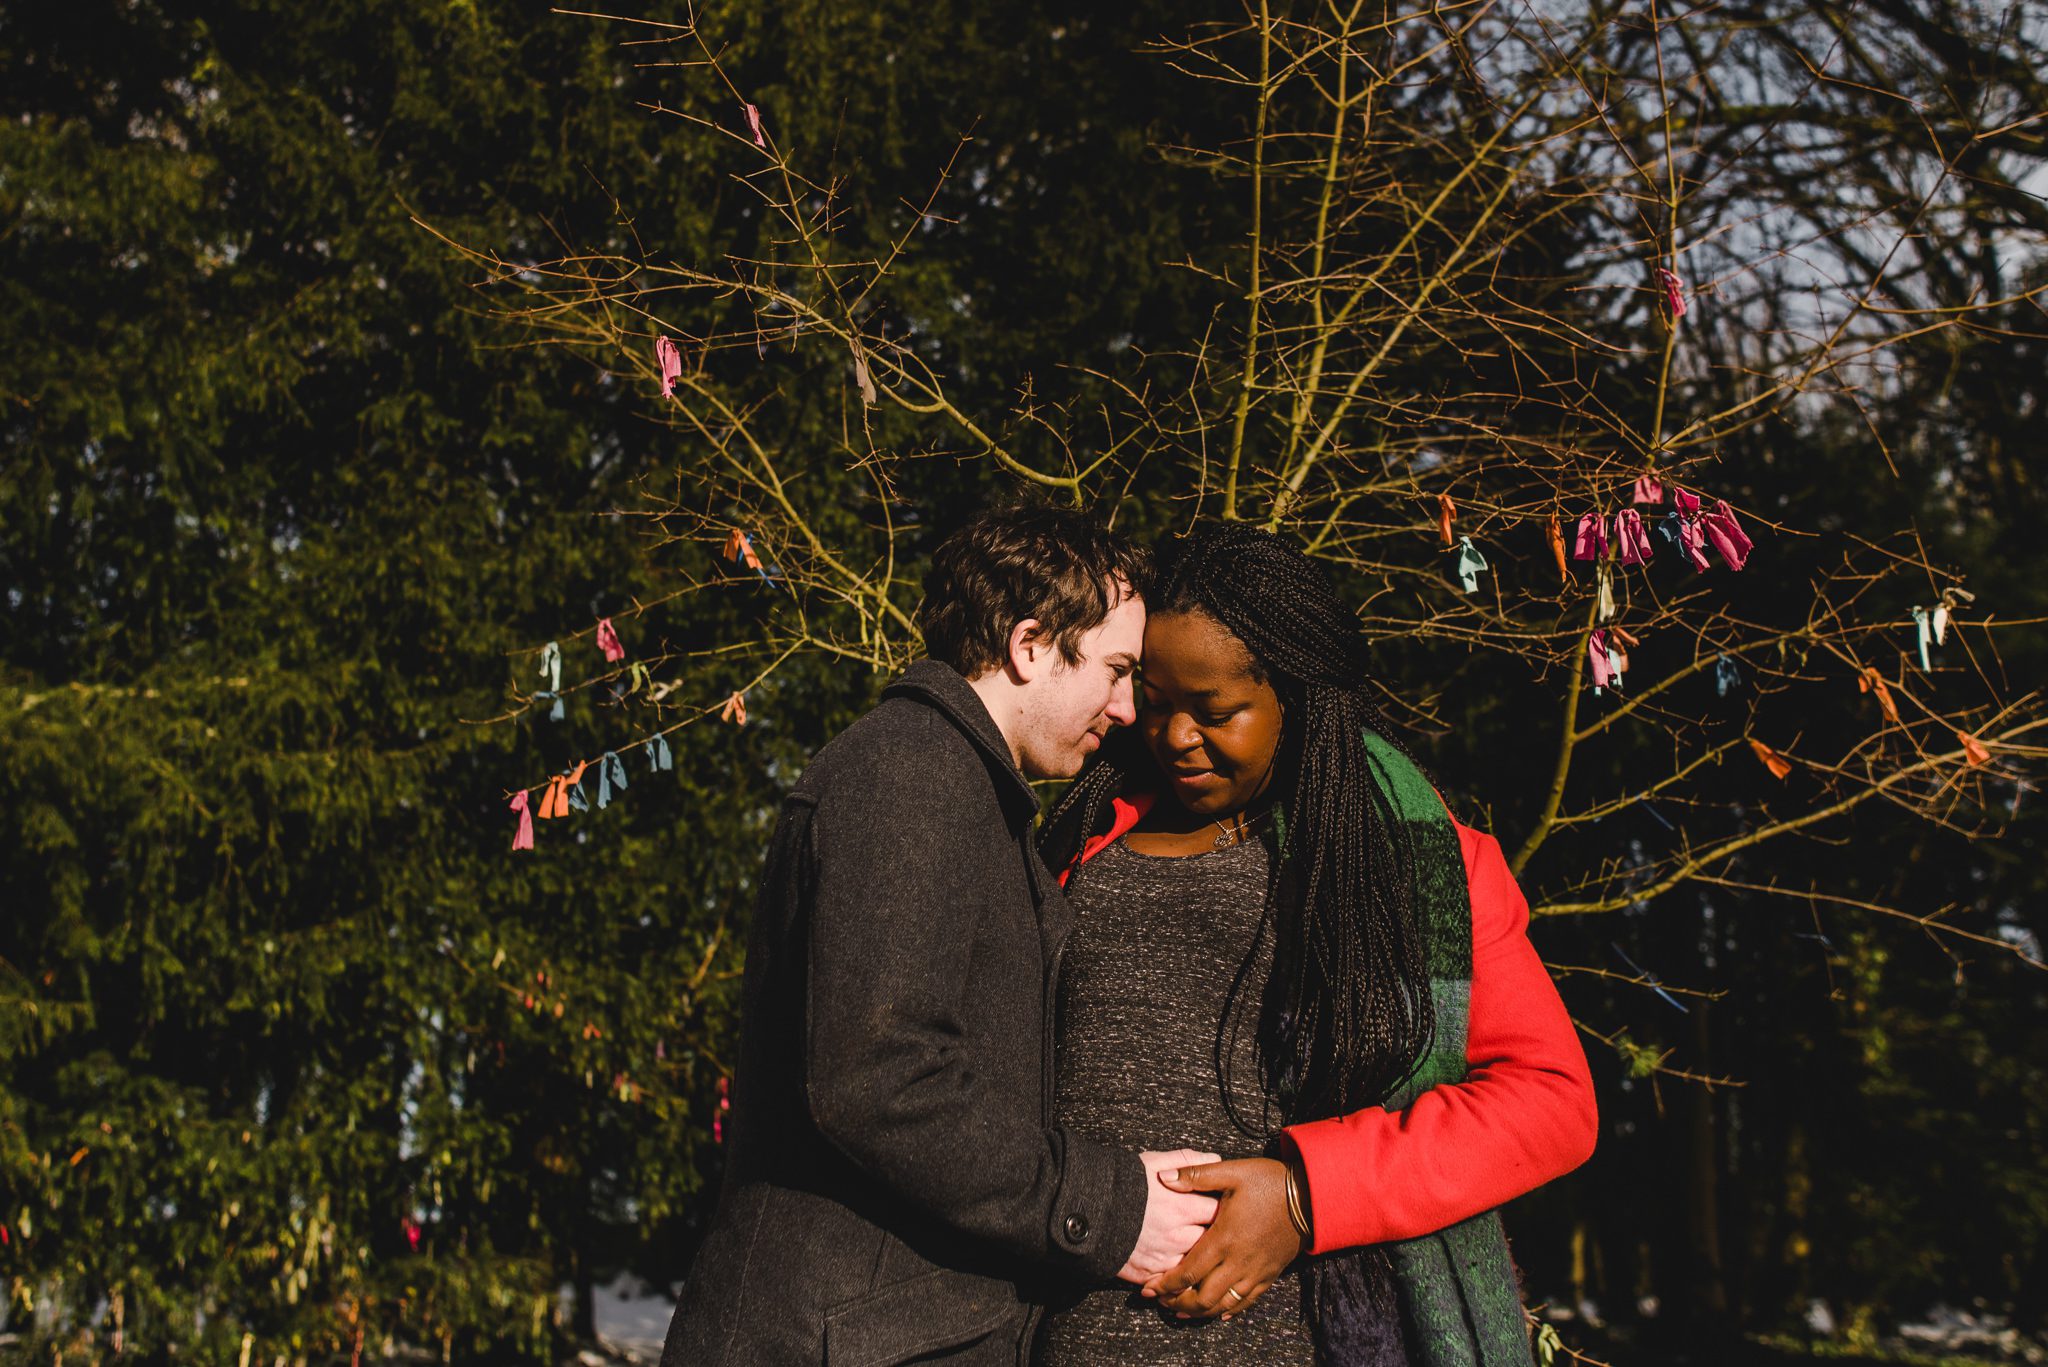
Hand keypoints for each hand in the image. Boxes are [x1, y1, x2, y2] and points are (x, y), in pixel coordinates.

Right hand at [1115, 1149, 1220, 1283]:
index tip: (1227, 1207)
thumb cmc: (1120, 1182)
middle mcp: (1177, 1237)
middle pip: (1213, 1243)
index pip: (1221, 1212)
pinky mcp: (1149, 1275)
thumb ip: (1188, 1161)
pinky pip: (1175, 1281)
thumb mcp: (1154, 1162)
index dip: (1226, 1210)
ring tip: (1200, 1249)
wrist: (1085, 1209)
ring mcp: (1164, 1259)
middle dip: (1217, 1237)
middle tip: (1217, 1230)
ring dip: (1200, 1258)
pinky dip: (1181, 1275)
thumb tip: (1216, 1160)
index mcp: (1182, 1207)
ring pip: (1197, 1265)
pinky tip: (1180, 1267)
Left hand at [1145, 1157, 1304, 1319]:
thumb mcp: (1232, 1171)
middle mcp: (1239, 1261)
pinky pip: (1246, 1302)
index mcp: (1225, 1238)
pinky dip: (1228, 1310)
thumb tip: (1163, 1178)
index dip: (1166, 1285)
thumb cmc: (1270, 1182)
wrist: (1311, 1196)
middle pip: (1203, 1297)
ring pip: (1223, 1305)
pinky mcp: (1269, 1275)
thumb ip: (1196, 1176)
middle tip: (1161, 1302)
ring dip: (1199, 1312)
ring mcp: (1255, 1271)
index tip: (1149, 1289)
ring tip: (1180, 1311)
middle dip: (1178, 1303)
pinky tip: (1217, 1312)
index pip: (1189, 1271)